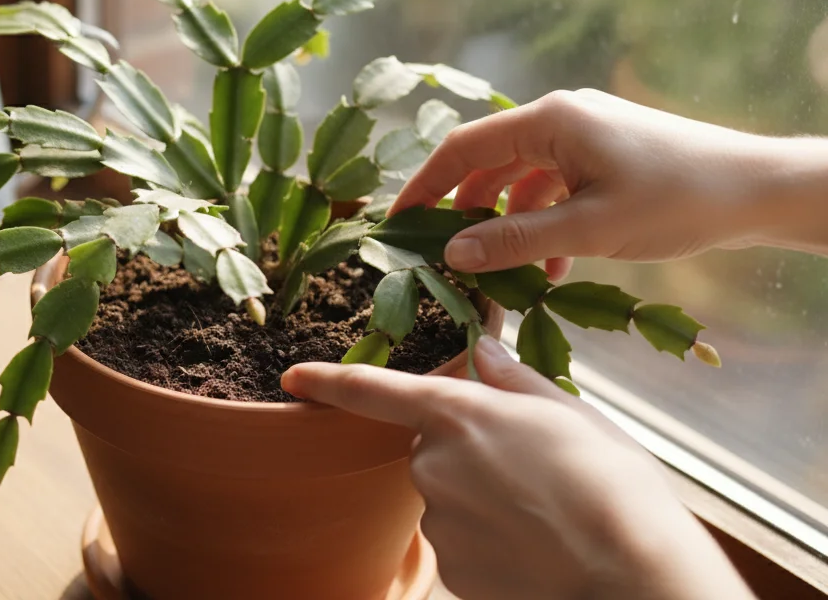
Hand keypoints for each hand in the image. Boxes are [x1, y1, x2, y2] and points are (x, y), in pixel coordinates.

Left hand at [282, 341, 753, 599]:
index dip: (328, 381)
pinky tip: (538, 548)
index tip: (292, 378)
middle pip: (434, 451)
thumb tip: (482, 351)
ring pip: (452, 501)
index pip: (374, 391)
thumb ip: (513, 380)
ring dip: (486, 502)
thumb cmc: (614, 485)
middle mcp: (434, 466)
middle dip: (472, 455)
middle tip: (536, 470)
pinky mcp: (453, 572)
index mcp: (458, 414)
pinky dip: (494, 545)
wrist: (634, 576)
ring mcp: (439, 523)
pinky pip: (465, 546)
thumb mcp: (571, 412)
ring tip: (549, 512)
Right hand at [389, 88, 827, 275]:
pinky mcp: (604, 155)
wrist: (758, 189)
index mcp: (550, 121)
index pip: (463, 149)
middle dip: (465, 212)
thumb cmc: (677, 200)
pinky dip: (544, 224)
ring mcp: (583, 135)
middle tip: (444, 257)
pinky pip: (554, 188)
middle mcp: (560, 118)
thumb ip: (517, 242)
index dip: (425, 187)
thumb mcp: (589, 229)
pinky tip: (553, 268)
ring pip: (521, 181)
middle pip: (488, 163)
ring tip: (502, 273)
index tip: (398, 226)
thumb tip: (454, 253)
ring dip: (509, 226)